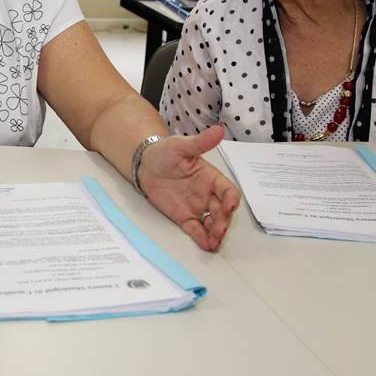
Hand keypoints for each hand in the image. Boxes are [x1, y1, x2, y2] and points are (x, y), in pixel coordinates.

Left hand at [138, 125, 239, 251]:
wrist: (144, 164)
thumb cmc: (164, 153)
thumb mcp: (181, 146)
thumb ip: (200, 142)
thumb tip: (218, 130)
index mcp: (211, 178)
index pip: (228, 190)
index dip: (231, 199)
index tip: (228, 206)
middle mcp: (206, 194)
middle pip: (222, 210)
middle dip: (223, 221)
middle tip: (219, 230)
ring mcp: (196, 206)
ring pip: (212, 222)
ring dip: (216, 233)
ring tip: (215, 241)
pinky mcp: (183, 216)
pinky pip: (196, 229)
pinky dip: (202, 238)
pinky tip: (207, 245)